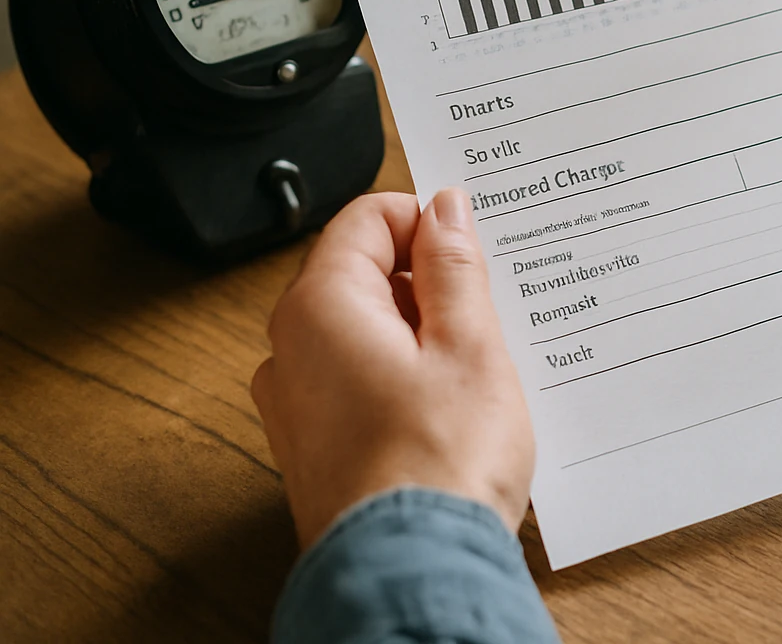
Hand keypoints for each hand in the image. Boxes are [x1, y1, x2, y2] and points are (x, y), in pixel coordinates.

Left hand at [251, 189, 532, 547]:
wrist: (413, 572)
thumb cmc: (441, 466)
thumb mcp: (470, 345)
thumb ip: (454, 267)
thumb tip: (445, 211)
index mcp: (320, 306)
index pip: (368, 218)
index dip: (428, 222)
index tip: (474, 249)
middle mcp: (290, 348)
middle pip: (362, 272)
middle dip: (428, 280)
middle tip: (488, 313)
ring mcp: (296, 402)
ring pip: (364, 330)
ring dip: (422, 332)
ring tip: (476, 368)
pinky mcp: (314, 446)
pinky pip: (358, 380)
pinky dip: (404, 376)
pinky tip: (450, 408)